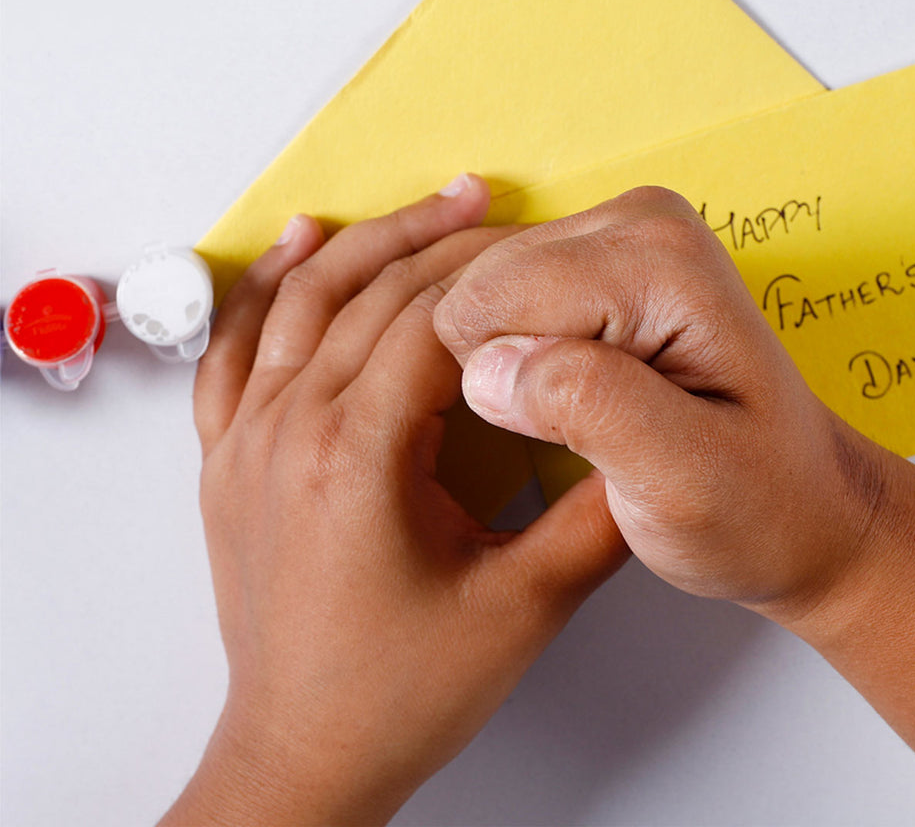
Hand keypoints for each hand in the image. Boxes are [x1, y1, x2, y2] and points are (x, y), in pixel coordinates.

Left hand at [162, 176, 627, 826]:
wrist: (306, 750)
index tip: (540, 249)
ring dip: (367, 242)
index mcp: (359, 455)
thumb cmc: (400, 691)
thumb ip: (597, 520)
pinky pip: (235, 346)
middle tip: (492, 203)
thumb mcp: (525, 609)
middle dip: (441, 240)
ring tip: (425, 206)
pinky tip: (297, 246)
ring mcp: (248, 440)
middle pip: (371, 294)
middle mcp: (291, 430)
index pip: (433, 320)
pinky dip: (267, 285)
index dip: (495, 274)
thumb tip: (645, 445)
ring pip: (303, 301)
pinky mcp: (229, 457)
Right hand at [434, 186, 884, 615]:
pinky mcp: (606, 253)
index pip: (491, 300)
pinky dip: (526, 353)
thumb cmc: (756, 504)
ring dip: (519, 366)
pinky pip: (508, 293)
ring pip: (486, 288)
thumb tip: (486, 365)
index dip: (505, 388)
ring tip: (596, 416)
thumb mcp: (682, 480)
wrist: (803, 502)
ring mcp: (623, 229)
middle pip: (483, 284)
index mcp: (660, 258)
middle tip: (589, 432)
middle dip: (509, 371)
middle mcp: (640, 218)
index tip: (575, 438)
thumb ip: (587, 405)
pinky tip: (583, 390)